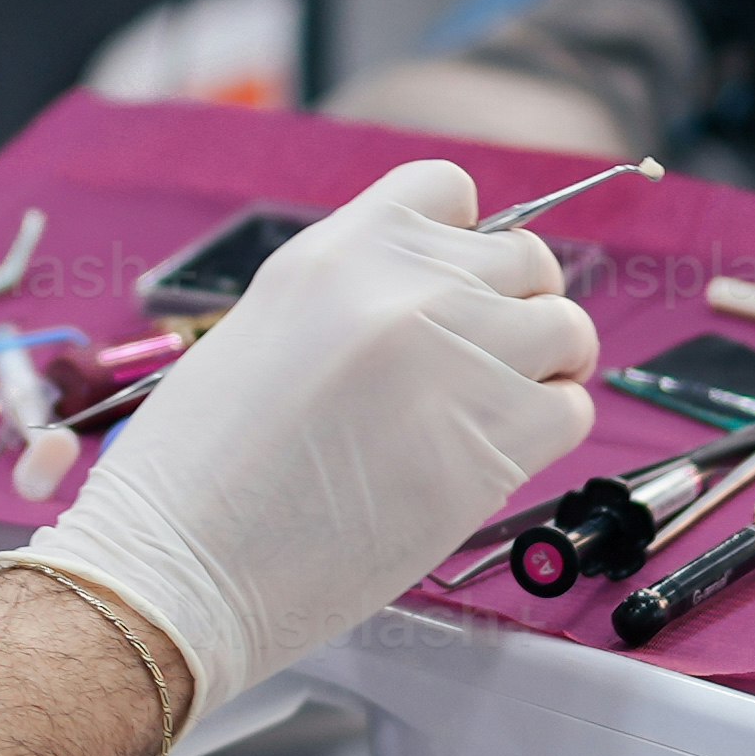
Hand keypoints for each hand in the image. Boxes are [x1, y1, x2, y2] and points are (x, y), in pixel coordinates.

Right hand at [17, 161, 598, 721]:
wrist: (181, 564)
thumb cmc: (199, 472)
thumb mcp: (263, 331)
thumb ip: (352, 299)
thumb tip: (427, 301)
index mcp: (339, 252)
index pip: (451, 191)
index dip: (466, 241)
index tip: (455, 288)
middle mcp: (407, 286)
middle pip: (526, 259)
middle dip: (514, 309)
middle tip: (480, 366)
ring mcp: (460, 355)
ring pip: (567, 329)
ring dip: (543, 371)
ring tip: (493, 415)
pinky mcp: (497, 436)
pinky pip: (573, 408)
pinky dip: (546, 433)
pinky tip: (491, 460)